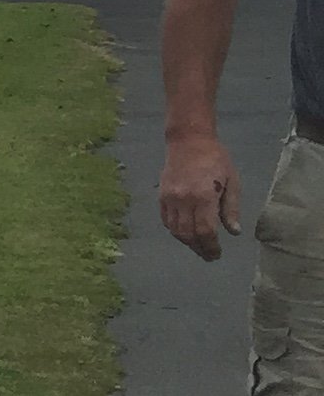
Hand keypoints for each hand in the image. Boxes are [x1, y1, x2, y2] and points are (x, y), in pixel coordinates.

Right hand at [161, 134, 244, 261]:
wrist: (188, 140)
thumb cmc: (216, 159)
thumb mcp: (232, 181)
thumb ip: (231, 208)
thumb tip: (234, 232)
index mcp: (204, 196)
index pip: (205, 230)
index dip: (211, 246)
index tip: (217, 254)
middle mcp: (184, 200)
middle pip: (188, 234)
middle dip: (199, 248)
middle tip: (209, 255)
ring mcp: (170, 198)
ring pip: (175, 230)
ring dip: (187, 242)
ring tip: (199, 246)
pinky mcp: (162, 196)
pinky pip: (166, 220)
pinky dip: (176, 231)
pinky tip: (186, 232)